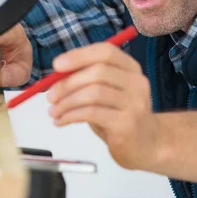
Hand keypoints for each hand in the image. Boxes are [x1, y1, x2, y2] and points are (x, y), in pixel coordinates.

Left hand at [46, 42, 155, 169]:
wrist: (146, 146)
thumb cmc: (120, 116)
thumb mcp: (107, 92)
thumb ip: (87, 80)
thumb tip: (56, 75)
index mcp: (131, 68)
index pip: (105, 51)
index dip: (79, 55)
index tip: (56, 65)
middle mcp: (136, 83)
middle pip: (98, 71)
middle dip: (68, 83)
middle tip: (50, 96)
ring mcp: (134, 104)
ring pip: (93, 93)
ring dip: (67, 102)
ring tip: (53, 111)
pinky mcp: (127, 124)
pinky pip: (92, 114)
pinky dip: (70, 116)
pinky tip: (61, 121)